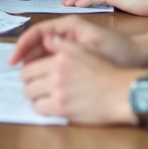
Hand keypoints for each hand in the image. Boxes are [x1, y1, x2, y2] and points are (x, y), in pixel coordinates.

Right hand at [9, 15, 140, 66]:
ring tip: (25, 78)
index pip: (37, 32)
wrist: (136, 57)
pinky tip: (40, 79)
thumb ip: (68, 46)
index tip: (13, 60)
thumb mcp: (92, 48)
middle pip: (36, 41)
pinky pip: (51, 58)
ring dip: (32, 63)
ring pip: (42, 51)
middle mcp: (66, 31)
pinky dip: (43, 67)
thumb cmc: (117, 51)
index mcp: (69, 25)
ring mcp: (68, 42)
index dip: (23, 46)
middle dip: (24, 56)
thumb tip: (44, 44)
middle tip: (16, 72)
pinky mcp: (72, 52)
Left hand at [21, 40, 141, 125]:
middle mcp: (56, 74)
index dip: (28, 69)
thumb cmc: (106, 71)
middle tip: (37, 85)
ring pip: (31, 95)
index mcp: (60, 59)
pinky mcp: (62, 109)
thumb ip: (62, 44)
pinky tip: (51, 104)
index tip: (32, 74)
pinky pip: (40, 108)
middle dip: (29, 82)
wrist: (121, 93)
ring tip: (44, 95)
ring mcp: (58, 92)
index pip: (29, 64)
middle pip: (26, 80)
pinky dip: (43, 107)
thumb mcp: (85, 51)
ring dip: (35, 95)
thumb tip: (45, 39)